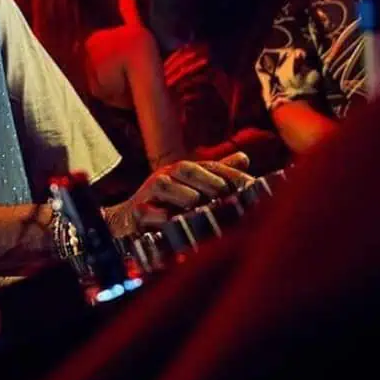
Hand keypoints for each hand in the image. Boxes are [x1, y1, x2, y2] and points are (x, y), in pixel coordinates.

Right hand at [104, 152, 252, 237]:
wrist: (128, 221)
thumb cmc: (166, 204)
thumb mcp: (192, 188)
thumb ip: (217, 174)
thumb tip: (244, 157)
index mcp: (181, 171)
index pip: (209, 166)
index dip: (230, 173)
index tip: (250, 184)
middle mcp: (165, 176)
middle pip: (185, 169)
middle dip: (206, 179)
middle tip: (223, 191)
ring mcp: (148, 193)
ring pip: (164, 185)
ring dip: (183, 194)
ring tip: (197, 203)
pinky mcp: (136, 212)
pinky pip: (146, 211)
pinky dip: (160, 216)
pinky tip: (172, 220)